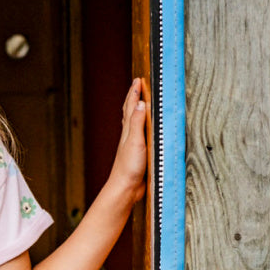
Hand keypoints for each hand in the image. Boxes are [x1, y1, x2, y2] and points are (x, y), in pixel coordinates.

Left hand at [108, 78, 148, 204]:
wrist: (125, 189)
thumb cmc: (129, 167)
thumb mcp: (135, 142)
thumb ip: (138, 123)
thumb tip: (139, 103)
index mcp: (128, 131)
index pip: (131, 107)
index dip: (134, 93)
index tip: (138, 80)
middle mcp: (129, 136)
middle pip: (130, 113)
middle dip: (133, 98)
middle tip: (137, 86)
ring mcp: (133, 145)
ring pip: (134, 124)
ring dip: (137, 112)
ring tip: (140, 103)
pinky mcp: (139, 155)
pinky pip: (141, 135)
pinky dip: (143, 127)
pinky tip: (144, 131)